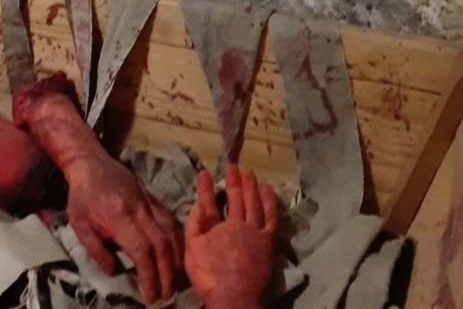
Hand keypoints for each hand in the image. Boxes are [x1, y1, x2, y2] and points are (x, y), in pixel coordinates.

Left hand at [64, 150, 182, 304]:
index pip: (142, 250)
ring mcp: (149, 201)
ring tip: (178, 280)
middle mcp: (140, 209)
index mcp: (119, 217)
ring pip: (172, 231)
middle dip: (168, 273)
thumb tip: (115, 271)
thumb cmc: (82, 196)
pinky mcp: (153, 197)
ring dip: (178, 258)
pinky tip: (178, 254)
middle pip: (162, 244)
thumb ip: (96, 250)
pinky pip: (171, 219)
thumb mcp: (79, 224)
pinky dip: (178, 239)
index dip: (150, 275)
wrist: (90, 162)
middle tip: (168, 296)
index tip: (151, 297)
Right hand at [184, 165, 278, 308]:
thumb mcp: (192, 252)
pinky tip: (267, 189)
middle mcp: (235, 224)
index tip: (204, 172)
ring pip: (253, 202)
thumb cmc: (210, 277)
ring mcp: (253, 231)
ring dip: (250, 186)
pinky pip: (270, 215)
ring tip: (249, 173)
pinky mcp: (267, 240)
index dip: (205, 188)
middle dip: (232, 181)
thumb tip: (199, 204)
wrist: (234, 296)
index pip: (208, 202)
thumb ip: (194, 226)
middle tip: (233, 166)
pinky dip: (269, 201)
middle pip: (234, 198)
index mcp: (214, 228)